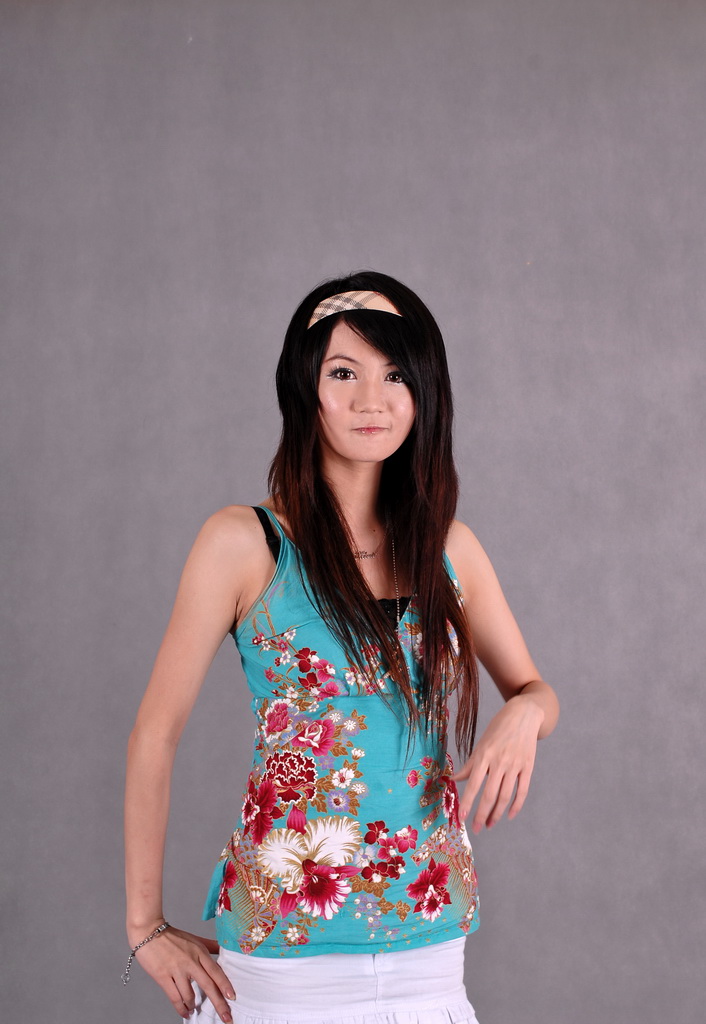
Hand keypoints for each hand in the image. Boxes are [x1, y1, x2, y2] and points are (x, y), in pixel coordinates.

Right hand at [132, 925, 234, 1021]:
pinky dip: (181, 1008)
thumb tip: (224, 949)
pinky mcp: (163, 977)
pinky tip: (185, 1012)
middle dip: (219, 1004)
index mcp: (199, 952)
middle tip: (226, 1017)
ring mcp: (176, 970)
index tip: (232, 997)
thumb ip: (210, 945)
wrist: (149, 931)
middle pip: (208, 986)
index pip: (216, 971)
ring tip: (194, 1010)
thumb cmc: (172, 936)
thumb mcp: (194, 939)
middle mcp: (190, 962)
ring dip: (194, 1006)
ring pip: (190, 995)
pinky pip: (174, 997)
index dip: (225, 985)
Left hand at [453, 694, 543, 834]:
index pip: (473, 784)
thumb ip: (469, 765)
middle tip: (476, 829)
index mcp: (484, 755)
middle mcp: (499, 761)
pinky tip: (508, 816)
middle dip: (481, 814)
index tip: (461, 818)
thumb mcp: (481, 744)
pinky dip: (516, 806)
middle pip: (489, 794)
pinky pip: (522, 791)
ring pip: (505, 796)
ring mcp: (515, 765)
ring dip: (496, 813)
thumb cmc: (498, 729)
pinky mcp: (528, 767)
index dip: (467, 803)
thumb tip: (452, 779)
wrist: (524, 715)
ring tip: (489, 824)